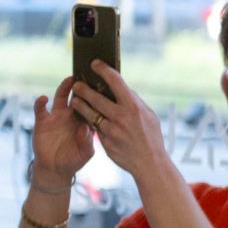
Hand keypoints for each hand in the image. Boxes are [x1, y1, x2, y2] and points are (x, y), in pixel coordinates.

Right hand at [31, 77, 95, 179]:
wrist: (55, 169)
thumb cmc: (74, 160)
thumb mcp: (85, 153)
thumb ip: (87, 142)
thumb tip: (86, 128)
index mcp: (84, 121)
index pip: (92, 105)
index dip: (96, 96)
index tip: (102, 84)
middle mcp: (71, 116)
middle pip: (78, 96)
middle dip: (82, 86)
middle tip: (87, 74)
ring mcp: (56, 116)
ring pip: (60, 97)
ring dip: (64, 88)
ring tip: (70, 80)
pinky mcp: (42, 121)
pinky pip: (40, 108)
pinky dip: (40, 102)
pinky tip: (44, 98)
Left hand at [69, 62, 169, 182]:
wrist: (150, 164)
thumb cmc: (152, 138)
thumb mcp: (149, 116)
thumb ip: (135, 102)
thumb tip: (122, 88)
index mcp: (134, 107)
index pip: (115, 82)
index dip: (103, 70)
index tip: (95, 64)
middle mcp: (121, 117)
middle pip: (95, 97)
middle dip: (83, 88)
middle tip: (76, 84)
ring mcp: (111, 130)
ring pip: (88, 113)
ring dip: (79, 105)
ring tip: (75, 100)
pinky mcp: (105, 142)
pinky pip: (94, 128)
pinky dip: (90, 122)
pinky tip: (86, 118)